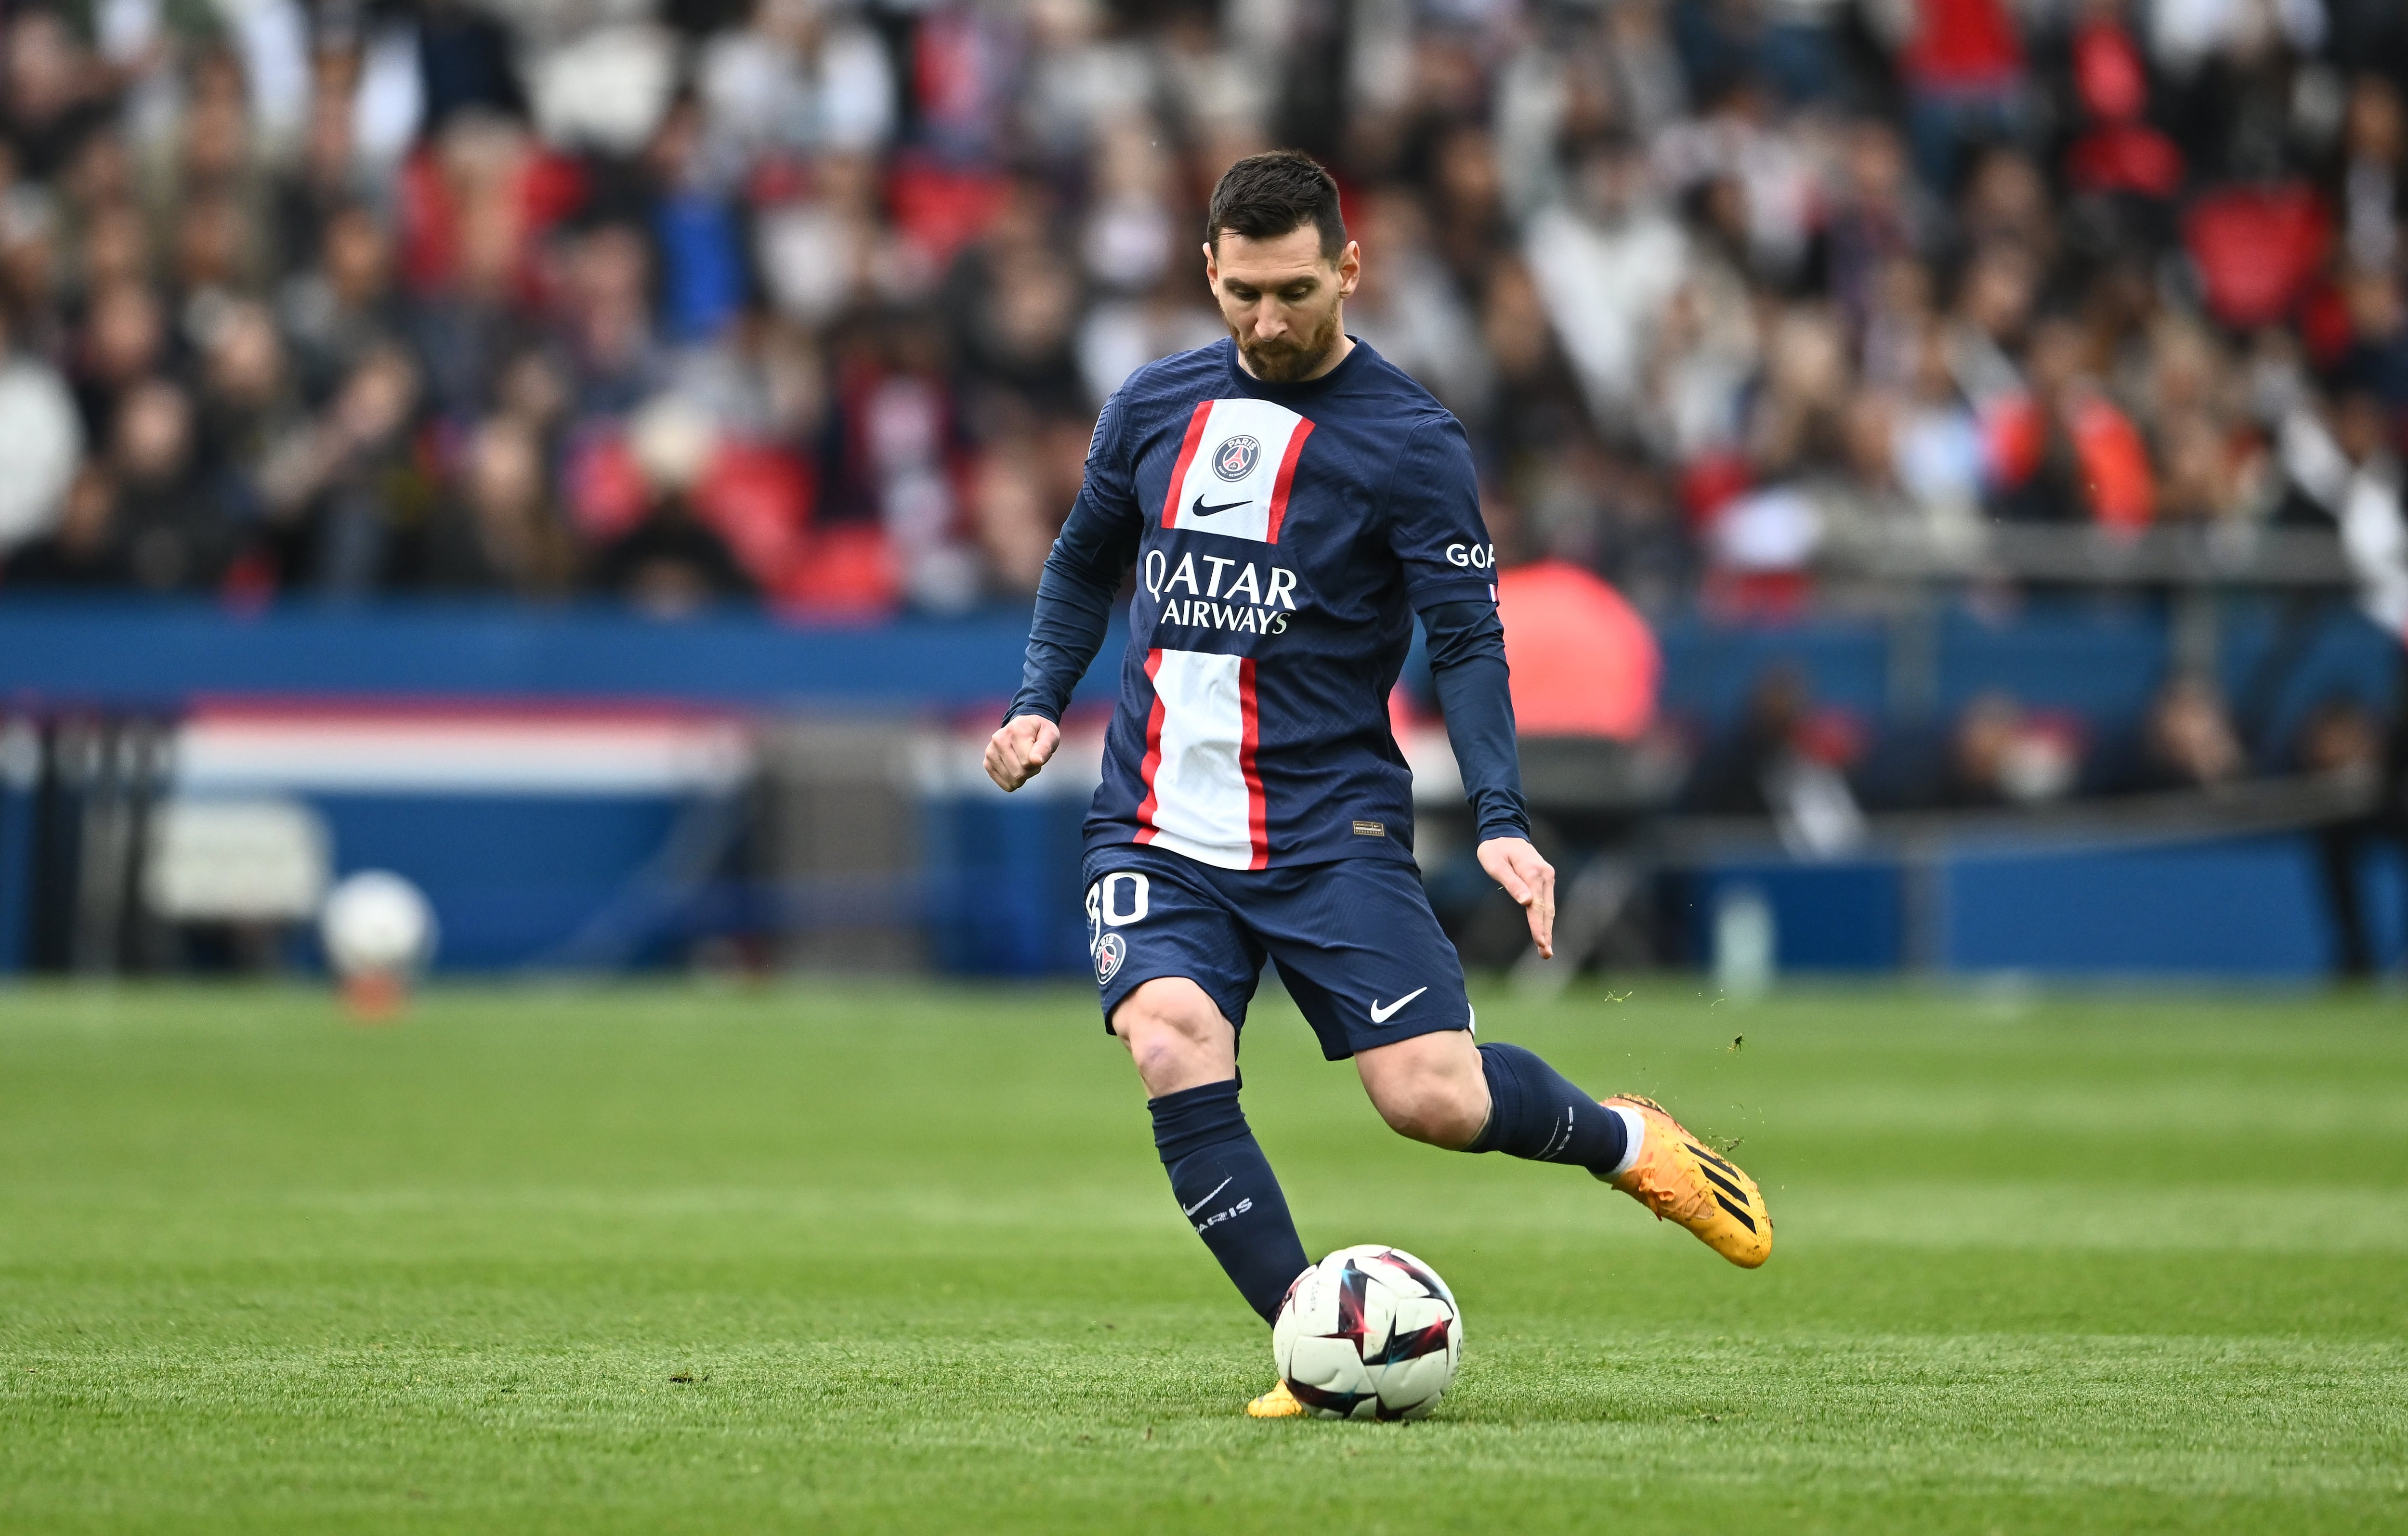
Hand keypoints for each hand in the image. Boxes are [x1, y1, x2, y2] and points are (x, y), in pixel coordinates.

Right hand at [983, 715, 1061, 791]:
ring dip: (1022, 776)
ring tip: (1024, 761)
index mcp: (1016, 730)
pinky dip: (1013, 781)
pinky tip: (1015, 768)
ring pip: (1011, 780)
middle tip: (1032, 758)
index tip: (1039, 753)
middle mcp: (999, 739)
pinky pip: (1004, 784)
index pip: (1027, 762)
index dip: (1037, 763)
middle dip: (1030, 771)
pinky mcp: (987, 763)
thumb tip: (1036, 761)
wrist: (1024, 727)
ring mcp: (990, 752)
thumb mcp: (1050, 735)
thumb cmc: (1039, 733)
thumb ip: (1045, 747)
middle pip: (1018, 773)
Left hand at [1477, 836, 1555, 959]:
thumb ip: (1511, 884)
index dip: (1538, 926)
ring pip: (1548, 907)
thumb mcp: (1496, 865)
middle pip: (1546, 909)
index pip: (1536, 905)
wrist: (1504, 833)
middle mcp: (1544, 875)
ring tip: (1546, 949)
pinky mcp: (1545, 878)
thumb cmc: (1495, 850)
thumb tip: (1526, 902)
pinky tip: (1544, 931)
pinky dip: (1546, 917)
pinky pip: (1546, 901)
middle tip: (1546, 954)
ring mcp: (1547, 876)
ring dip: (1548, 928)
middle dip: (1546, 932)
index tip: (1540, 943)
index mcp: (1532, 872)